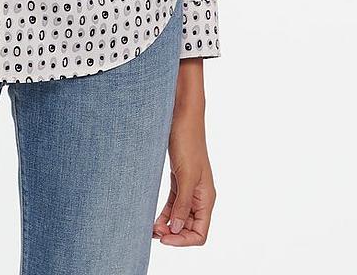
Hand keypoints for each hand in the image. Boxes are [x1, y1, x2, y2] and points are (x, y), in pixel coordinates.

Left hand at [153, 61, 216, 245]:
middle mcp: (200, 196)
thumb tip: (177, 228)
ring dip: (167, 225)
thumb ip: (183, 204)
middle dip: (173, 234)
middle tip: (152, 233)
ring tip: (150, 229)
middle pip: (190, 228)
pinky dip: (165, 213)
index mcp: (206, 198)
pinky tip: (153, 218)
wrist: (182, 116)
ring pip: (180, 216)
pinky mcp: (179, 179)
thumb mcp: (185, 175)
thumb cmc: (187, 142)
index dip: (183, 240)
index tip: (164, 237)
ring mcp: (189, 188)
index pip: (200, 233)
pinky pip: (174, 204)